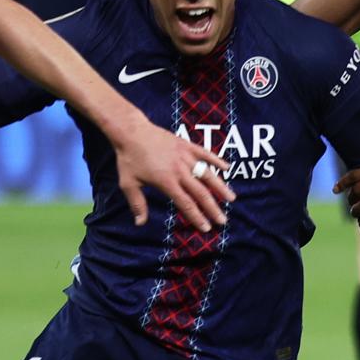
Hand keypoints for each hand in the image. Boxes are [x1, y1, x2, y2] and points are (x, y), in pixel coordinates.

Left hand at [107, 113, 233, 229]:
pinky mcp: (186, 145)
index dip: (197, 217)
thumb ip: (137, 203)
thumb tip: (140, 223)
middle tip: (222, 221)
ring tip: (231, 199)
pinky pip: (205, 153)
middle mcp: (179, 170)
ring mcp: (185, 156)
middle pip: (200, 193)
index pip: (186, 203)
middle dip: (213, 208)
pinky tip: (227, 168)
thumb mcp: (128, 184)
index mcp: (166, 182)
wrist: (131, 132)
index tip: (206, 228)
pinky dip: (217, 160)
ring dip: (220, 187)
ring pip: (207, 174)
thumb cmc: (128, 159)